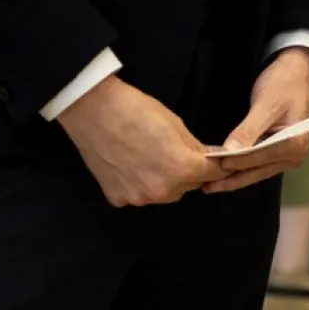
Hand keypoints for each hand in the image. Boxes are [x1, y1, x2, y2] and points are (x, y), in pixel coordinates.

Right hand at [57, 75, 220, 207]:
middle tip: (173, 150)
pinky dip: (139, 183)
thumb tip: (210, 160)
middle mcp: (162, 192)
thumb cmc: (137, 110)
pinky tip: (129, 163)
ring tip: (149, 156)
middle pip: (187, 186)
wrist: (93, 110)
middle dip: (188, 172)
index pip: (212, 174)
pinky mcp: (118, 199)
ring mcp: (138, 199)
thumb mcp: (175, 123)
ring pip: (164, 193)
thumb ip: (195, 148)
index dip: (215, 165)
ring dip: (165, 180)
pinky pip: (139, 194)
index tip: (214, 160)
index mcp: (182, 169)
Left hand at [205, 47, 308, 193]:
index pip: (260, 157)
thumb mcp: (264, 104)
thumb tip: (229, 153)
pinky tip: (226, 171)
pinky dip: (242, 167)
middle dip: (233, 177)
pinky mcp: (280, 153)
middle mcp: (296, 155)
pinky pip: (259, 164)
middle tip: (206, 186)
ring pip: (257, 171)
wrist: (295, 70)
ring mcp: (289, 156)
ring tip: (210, 184)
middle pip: (258, 170)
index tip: (213, 166)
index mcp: (296, 144)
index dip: (236, 162)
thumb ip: (248, 130)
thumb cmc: (282, 83)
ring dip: (235, 176)